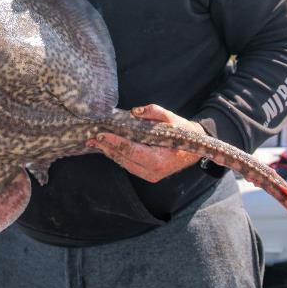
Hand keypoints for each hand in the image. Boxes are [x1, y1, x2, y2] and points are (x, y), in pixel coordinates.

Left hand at [87, 104, 205, 182]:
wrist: (195, 150)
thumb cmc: (184, 133)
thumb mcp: (172, 118)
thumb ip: (154, 112)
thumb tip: (135, 111)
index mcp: (159, 159)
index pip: (131, 150)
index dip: (114, 142)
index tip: (100, 134)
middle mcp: (153, 171)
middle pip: (124, 159)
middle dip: (107, 147)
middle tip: (91, 138)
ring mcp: (150, 176)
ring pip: (124, 163)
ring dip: (110, 152)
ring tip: (96, 142)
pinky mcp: (148, 175)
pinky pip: (129, 165)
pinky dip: (118, 156)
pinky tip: (109, 147)